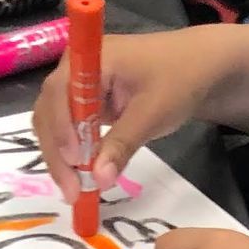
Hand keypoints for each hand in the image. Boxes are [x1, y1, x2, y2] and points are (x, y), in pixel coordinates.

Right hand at [33, 29, 220, 200]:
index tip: (75, 160)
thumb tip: (98, 179)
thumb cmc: (178, 79)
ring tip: (75, 190)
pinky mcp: (87, 102)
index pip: (59, 92)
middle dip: (57, 152)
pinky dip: (72, 154)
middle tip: (72, 191)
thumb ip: (123, 144)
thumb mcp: (152, 112)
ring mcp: (79, 85)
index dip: (61, 127)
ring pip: (54, 123)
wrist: (198, 68)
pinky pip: (69, 129)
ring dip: (60, 157)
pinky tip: (80, 177)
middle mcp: (75, 68)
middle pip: (49, 110)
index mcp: (89, 57)